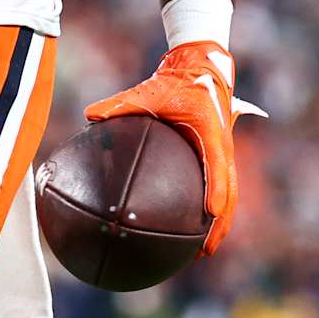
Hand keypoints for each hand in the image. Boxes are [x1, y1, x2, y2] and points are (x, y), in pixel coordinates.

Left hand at [84, 42, 264, 255]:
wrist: (201, 67)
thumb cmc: (176, 80)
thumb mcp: (149, 91)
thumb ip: (121, 104)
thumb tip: (89, 115)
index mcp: (211, 131)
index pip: (218, 164)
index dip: (216, 189)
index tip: (211, 212)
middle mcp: (223, 146)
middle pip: (230, 191)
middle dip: (221, 224)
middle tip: (205, 250)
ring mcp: (223, 152)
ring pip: (228, 194)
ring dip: (220, 223)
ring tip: (202, 250)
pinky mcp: (218, 155)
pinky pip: (219, 185)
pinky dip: (212, 206)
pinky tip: (192, 227)